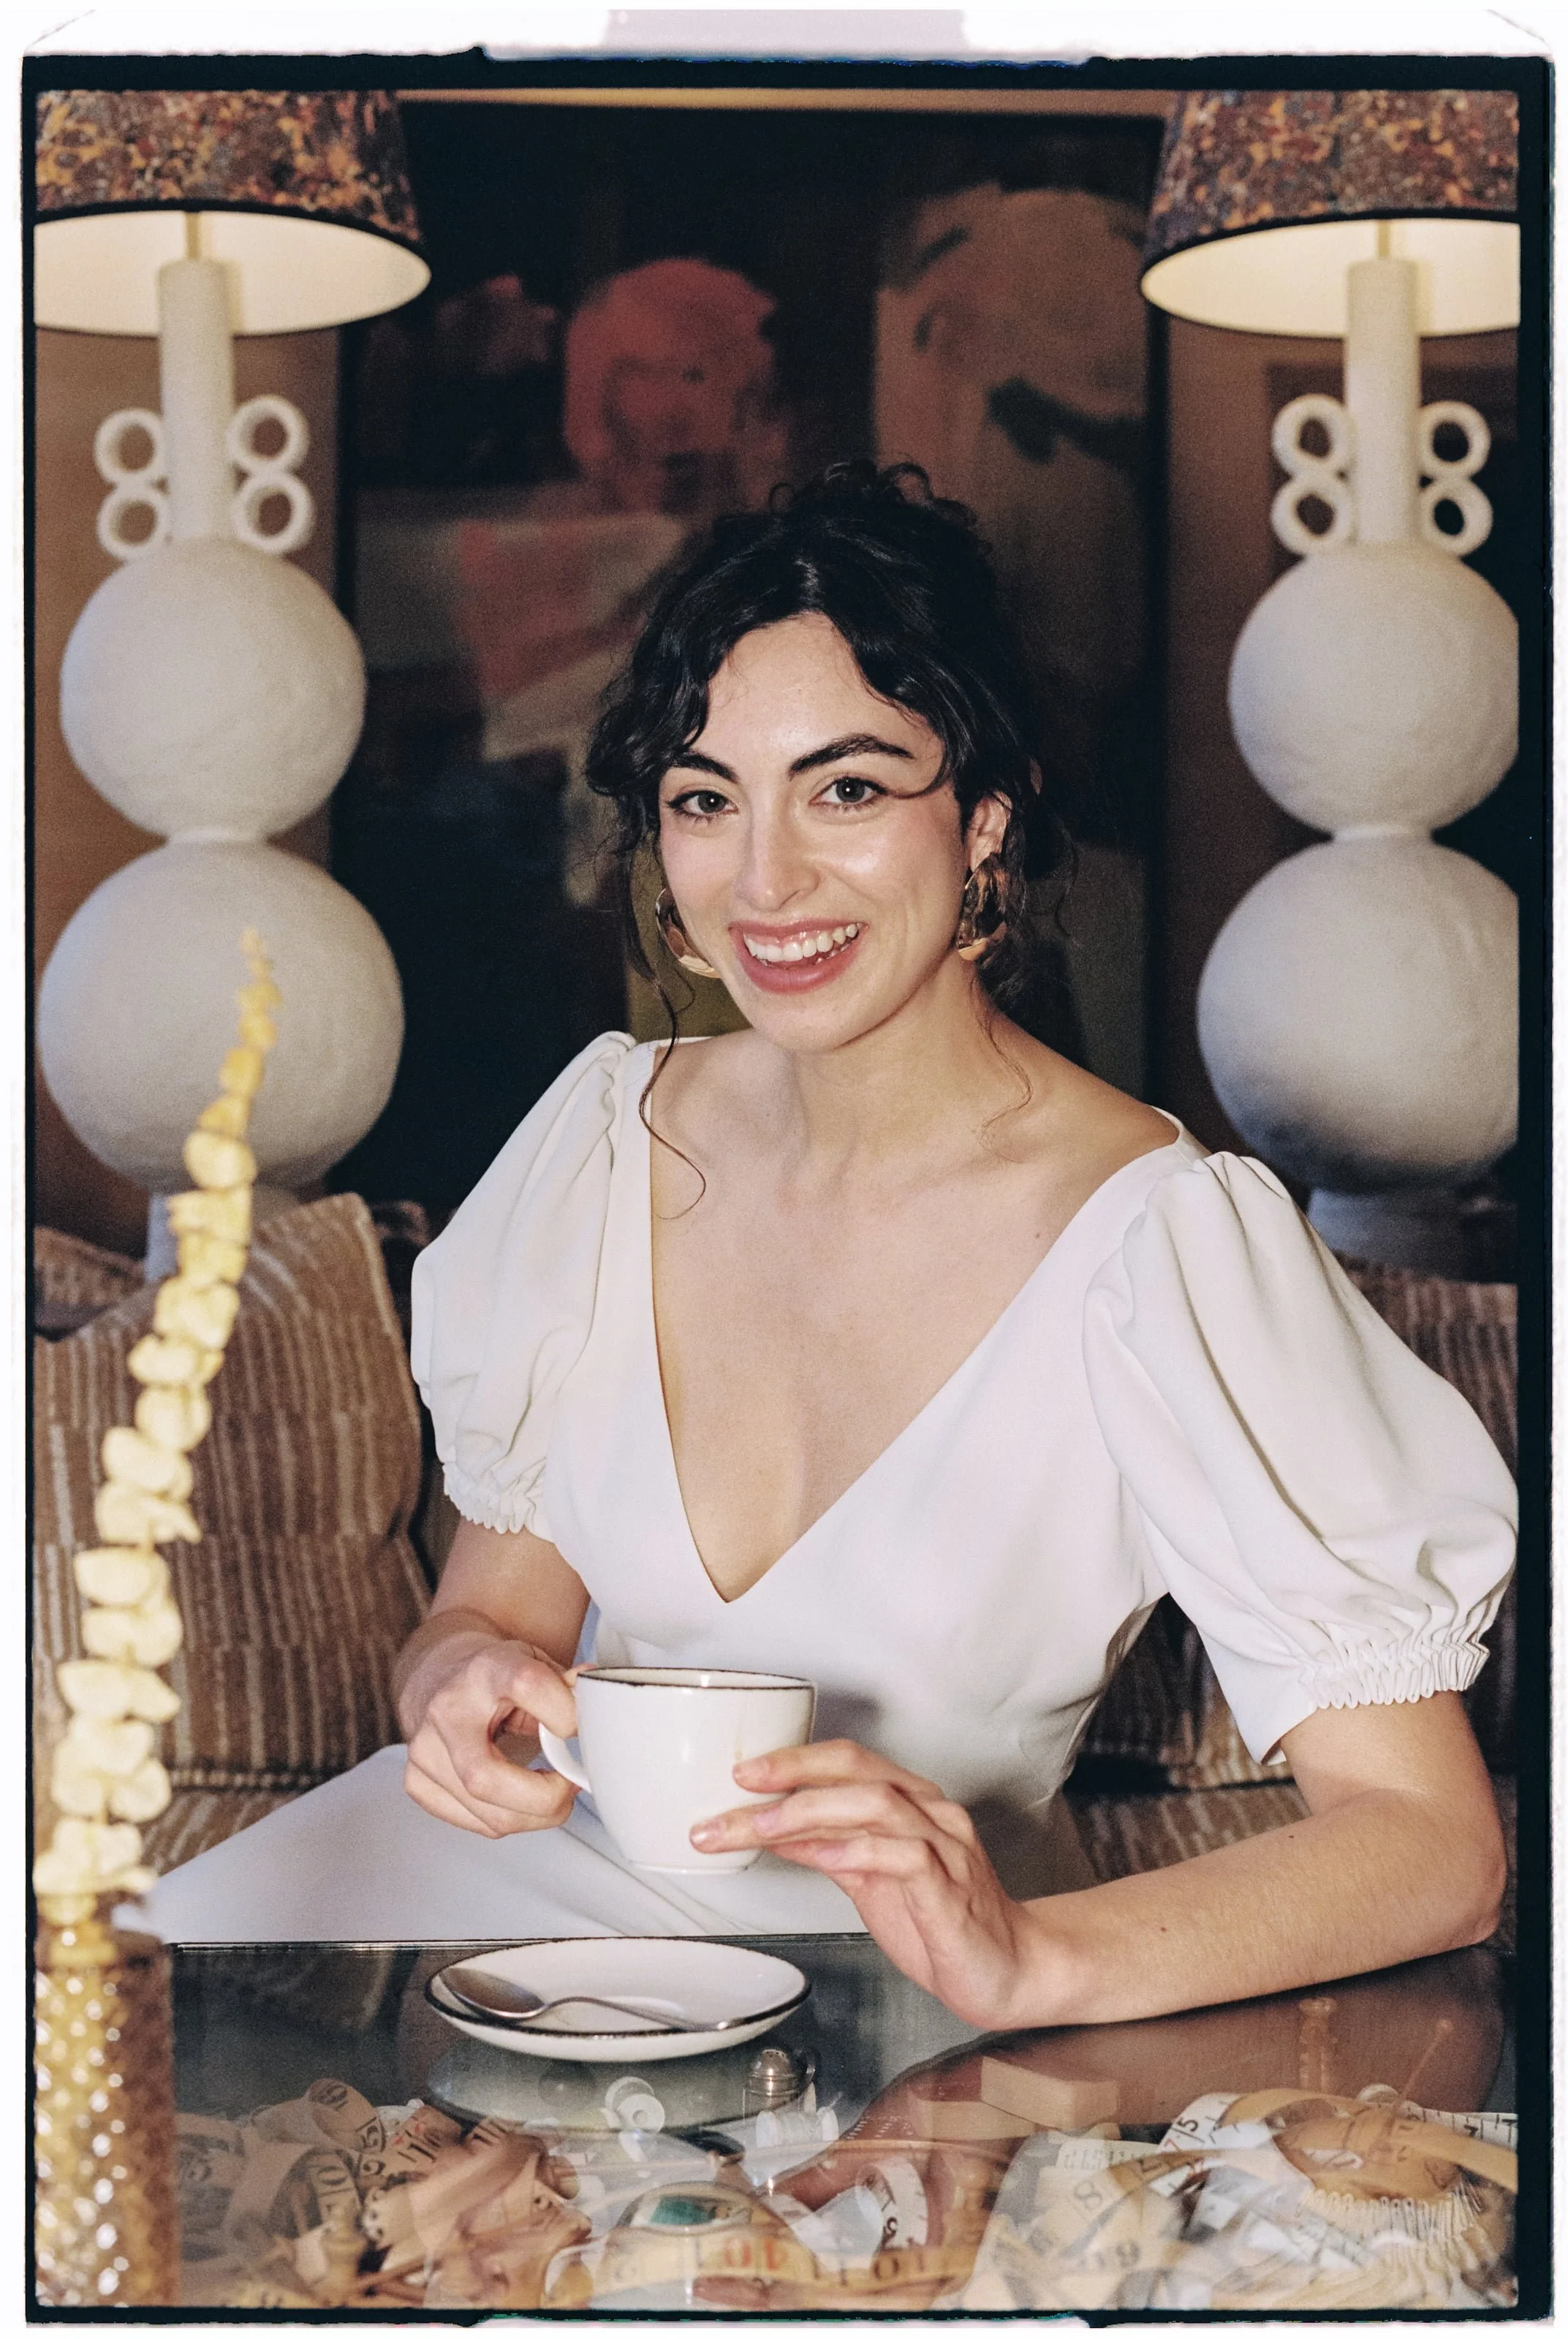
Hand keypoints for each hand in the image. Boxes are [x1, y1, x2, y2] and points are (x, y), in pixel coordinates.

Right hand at [400, 1630, 581, 1838]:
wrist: (440, 1674)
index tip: (578, 1728)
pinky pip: (477, 1824)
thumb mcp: (533, 1663)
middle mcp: (446, 1710)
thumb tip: (600, 1695)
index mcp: (483, 1670)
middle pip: (488, 1778)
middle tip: (569, 1786)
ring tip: (550, 1791)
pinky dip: (509, 1818)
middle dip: (545, 1798)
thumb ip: (567, 1686)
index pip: (528, 1686)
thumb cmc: (491, 1674)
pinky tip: (518, 1798)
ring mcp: (425, 1750)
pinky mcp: (417, 1783)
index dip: (565, 1713)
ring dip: (535, 1815)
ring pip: (488, 1815)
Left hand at [690, 1740, 1057, 2029]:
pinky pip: (906, 1856)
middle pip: (857, 1769)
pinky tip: (824, 1854)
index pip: (848, 1761)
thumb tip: (769, 1830)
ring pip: (876, 1804)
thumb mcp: (869, 1882)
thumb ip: (827, 1850)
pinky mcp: (951, 1891)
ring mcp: (945, 1849)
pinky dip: (860, 1850)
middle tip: (740, 1783)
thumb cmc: (941, 1924)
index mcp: (911, 1805)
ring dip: (811, 1810)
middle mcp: (930, 1815)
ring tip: (761, 1825)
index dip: (793, 1759)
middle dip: (792, 1770)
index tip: (741, 1773)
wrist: (1008, 1972)